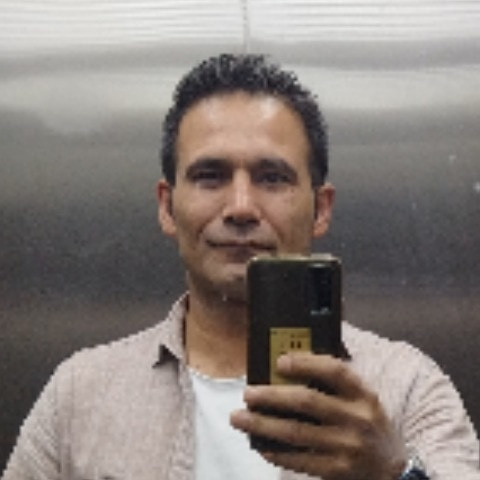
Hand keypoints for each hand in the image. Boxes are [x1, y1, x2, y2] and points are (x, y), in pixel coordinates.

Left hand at [231, 352, 405, 479]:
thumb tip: (288, 368)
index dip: (306, 363)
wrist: (392, 470)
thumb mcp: (362, 399)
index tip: (280, 361)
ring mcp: (347, 446)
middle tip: (247, 393)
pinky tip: (260, 444)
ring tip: (239, 418)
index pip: (334, 371)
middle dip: (271, 396)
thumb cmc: (368, 425)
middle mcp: (356, 418)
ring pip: (296, 432)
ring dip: (262, 425)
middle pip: (307, 401)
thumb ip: (334, 384)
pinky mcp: (337, 470)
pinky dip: (276, 451)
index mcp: (362, 394)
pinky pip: (299, 460)